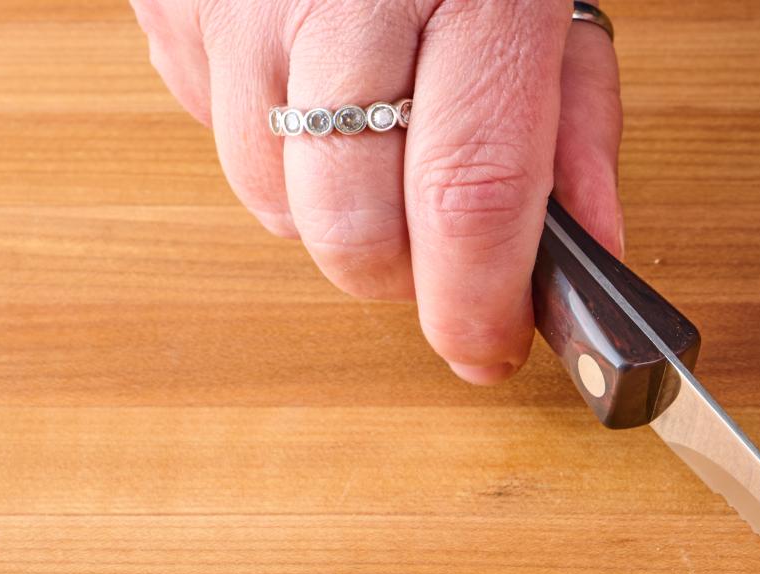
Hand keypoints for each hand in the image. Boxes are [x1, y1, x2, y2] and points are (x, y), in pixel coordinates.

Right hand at [131, 0, 621, 383]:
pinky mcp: (170, 8)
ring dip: (334, 216)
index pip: (470, 196)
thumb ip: (579, 132)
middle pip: (351, 227)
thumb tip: (590, 264)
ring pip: (273, 204)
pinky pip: (212, 138)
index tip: (490, 352)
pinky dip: (271, 148)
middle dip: (402, 278)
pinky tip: (315, 86)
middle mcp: (343, 1)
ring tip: (379, 144)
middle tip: (442, 258)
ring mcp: (239, 5)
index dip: (476, 302)